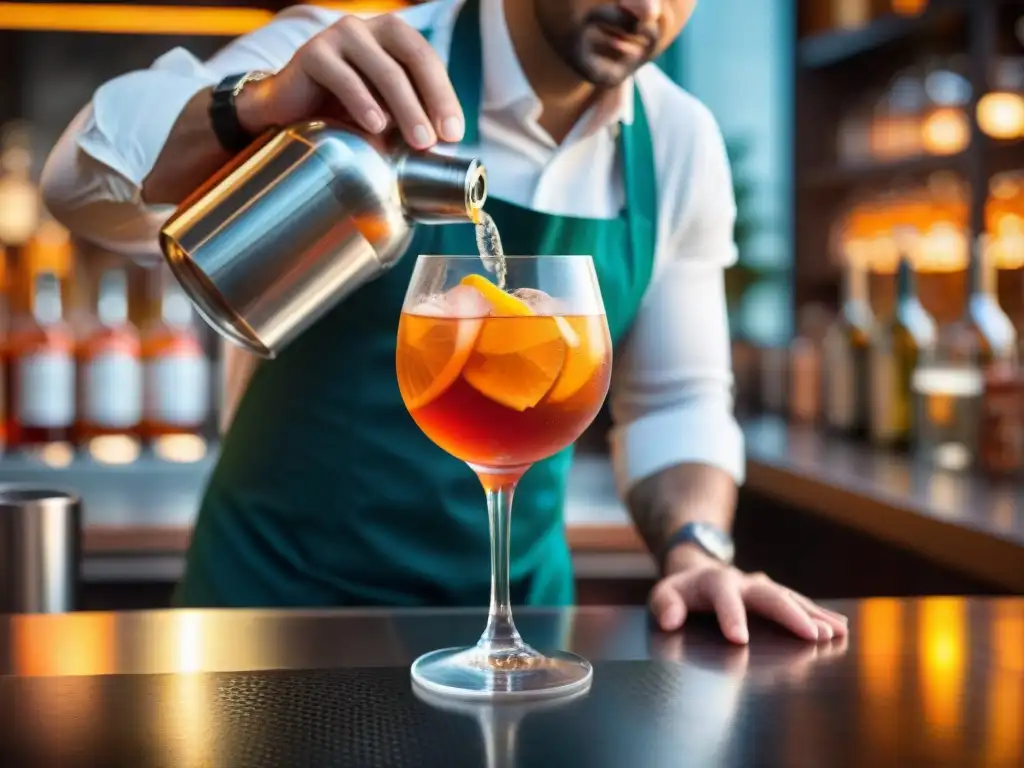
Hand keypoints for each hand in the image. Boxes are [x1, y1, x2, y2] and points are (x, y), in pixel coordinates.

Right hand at [237, 14, 463, 149]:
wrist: (286, 111)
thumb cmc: (341, 113)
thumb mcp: (384, 112)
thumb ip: (412, 117)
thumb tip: (449, 146)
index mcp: (391, 37)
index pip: (427, 60)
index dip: (444, 95)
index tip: (454, 133)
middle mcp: (368, 29)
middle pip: (410, 62)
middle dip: (430, 102)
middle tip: (438, 140)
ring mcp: (339, 37)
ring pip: (384, 71)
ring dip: (406, 108)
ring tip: (418, 141)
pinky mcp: (313, 53)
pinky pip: (345, 78)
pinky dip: (364, 103)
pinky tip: (376, 126)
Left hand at [648, 544, 848, 644]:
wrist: (699, 570)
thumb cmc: (681, 591)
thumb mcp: (664, 594)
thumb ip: (665, 605)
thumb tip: (670, 620)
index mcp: (714, 581)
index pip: (724, 596)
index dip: (731, 616)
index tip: (739, 640)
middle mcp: (744, 581)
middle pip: (769, 595)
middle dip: (790, 615)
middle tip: (812, 636)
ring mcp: (762, 586)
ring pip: (790, 598)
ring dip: (813, 615)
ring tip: (834, 633)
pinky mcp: (775, 593)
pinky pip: (800, 602)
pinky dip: (820, 614)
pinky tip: (841, 628)